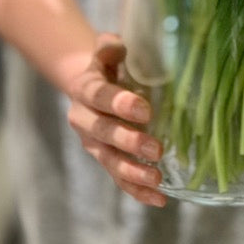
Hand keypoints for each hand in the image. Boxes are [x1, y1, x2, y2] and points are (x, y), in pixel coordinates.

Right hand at [67, 32, 166, 206]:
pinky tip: (159, 199)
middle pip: (103, 134)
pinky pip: (119, 179)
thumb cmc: (108, 63)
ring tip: (158, 179)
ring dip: (133, 173)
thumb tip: (121, 43)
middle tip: (156, 148)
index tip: (146, 110)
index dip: (120, 104)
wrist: (91, 83)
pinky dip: (137, 190)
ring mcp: (94, 144)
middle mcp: (84, 119)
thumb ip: (110, 46)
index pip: (99, 97)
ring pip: (110, 162)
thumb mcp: (107, 49)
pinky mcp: (105, 160)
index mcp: (85, 88)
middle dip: (129, 143)